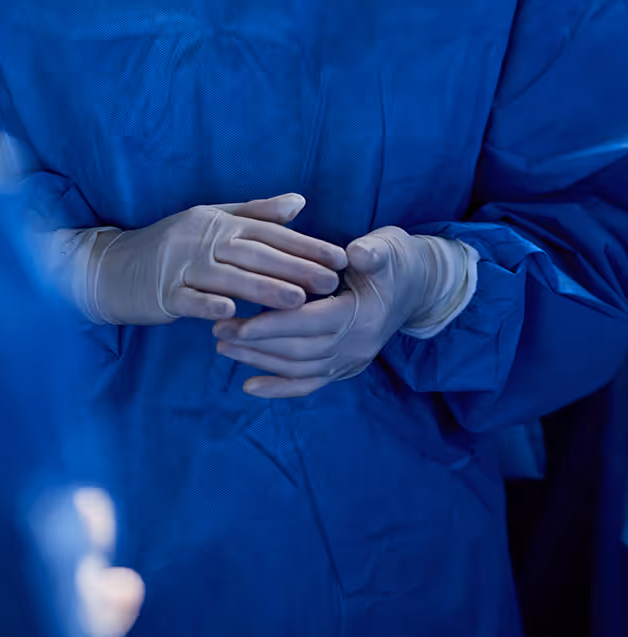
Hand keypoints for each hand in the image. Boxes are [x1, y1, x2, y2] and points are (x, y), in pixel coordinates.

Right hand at [88, 194, 347, 326]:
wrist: (114, 266)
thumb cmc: (170, 245)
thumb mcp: (211, 220)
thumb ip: (256, 212)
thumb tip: (300, 202)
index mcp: (218, 222)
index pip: (270, 233)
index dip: (306, 245)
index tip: (340, 258)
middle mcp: (203, 240)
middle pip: (254, 254)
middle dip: (295, 267)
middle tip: (331, 282)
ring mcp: (181, 266)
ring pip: (228, 277)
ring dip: (263, 289)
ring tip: (297, 300)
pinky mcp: (163, 292)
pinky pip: (188, 299)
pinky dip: (208, 305)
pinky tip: (231, 314)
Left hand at [213, 226, 466, 398]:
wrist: (418, 286)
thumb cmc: (395, 261)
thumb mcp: (388, 248)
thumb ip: (372, 252)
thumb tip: (356, 253)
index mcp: (362, 316)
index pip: (310, 324)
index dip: (274, 325)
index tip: (239, 323)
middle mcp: (356, 346)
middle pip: (298, 350)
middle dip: (256, 343)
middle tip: (218, 330)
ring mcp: (350, 361)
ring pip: (298, 368)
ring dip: (259, 360)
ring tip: (223, 345)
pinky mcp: (343, 367)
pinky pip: (308, 383)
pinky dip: (278, 387)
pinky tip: (249, 387)